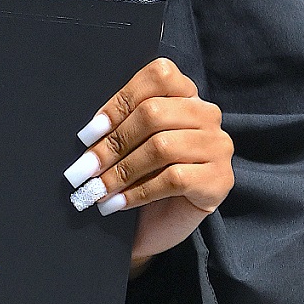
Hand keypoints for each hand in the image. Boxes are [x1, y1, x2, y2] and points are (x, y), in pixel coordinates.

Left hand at [62, 58, 233, 272]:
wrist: (160, 226)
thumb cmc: (141, 177)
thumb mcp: (130, 144)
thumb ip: (120, 125)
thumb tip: (90, 132)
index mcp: (186, 94)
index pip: (158, 77)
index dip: (119, 103)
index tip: (88, 134)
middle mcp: (207, 114)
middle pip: (154, 113)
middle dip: (112, 143)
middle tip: (84, 168)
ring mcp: (218, 146)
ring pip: (162, 147)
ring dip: (121, 171)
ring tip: (96, 189)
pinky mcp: (219, 180)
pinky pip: (173, 179)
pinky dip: (138, 192)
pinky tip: (116, 204)